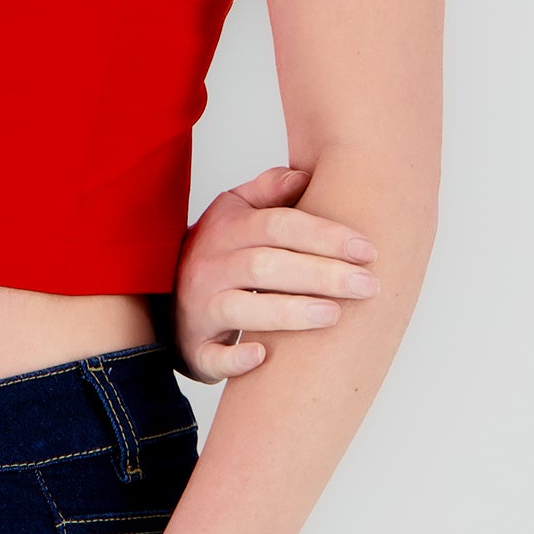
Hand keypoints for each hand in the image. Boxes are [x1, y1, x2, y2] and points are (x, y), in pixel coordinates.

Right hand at [171, 162, 379, 380]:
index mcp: (225, 230)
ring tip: (335, 315)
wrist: (165, 303)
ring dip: (290, 311)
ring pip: (241, 307)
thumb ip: (268, 192)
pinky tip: (264, 355)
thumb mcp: (233, 214)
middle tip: (368, 285)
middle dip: (321, 273)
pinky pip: (211, 357)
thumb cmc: (217, 255)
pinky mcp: (195, 350)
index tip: (366, 249)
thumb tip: (304, 174)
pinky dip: (235, 359)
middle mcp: (209, 267)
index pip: (277, 225)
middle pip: (266, 265)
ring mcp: (199, 309)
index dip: (323, 234)